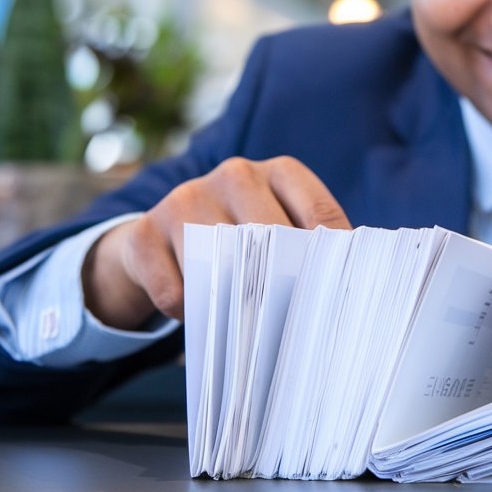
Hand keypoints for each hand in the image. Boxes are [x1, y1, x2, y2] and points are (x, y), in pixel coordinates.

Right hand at [82, 156, 350, 328]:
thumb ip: (309, 247)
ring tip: (242, 319)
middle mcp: (234, 176)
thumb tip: (347, 287)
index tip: (339, 292)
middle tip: (290, 318)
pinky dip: (191, 314)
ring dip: (233, 302)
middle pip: (272, 240)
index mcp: (277, 172)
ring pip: (222, 267)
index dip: (333, 256)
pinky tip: (198, 312)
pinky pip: (177, 293)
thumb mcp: (277, 228)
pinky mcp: (144, 235)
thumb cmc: (238, 239)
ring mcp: (184, 200)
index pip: (319, 212)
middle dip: (283, 283)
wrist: (157, 240)